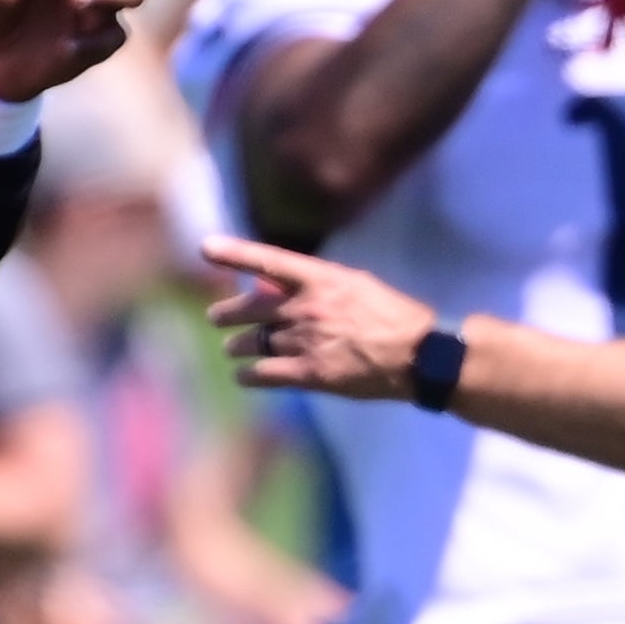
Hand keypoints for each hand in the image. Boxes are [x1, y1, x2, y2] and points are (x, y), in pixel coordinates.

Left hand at [202, 235, 436, 399]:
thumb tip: (279, 287)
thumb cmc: (394, 316)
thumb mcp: (357, 286)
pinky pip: (262, 373)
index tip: (205, 247)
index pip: (270, 261)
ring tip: (233, 349)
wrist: (419, 355)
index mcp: (322, 279)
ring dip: (237, 346)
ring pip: (251, 342)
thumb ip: (318, 286)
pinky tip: (245, 376)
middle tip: (217, 317)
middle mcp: (306, 307)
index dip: (236, 253)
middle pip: (249, 309)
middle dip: (227, 313)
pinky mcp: (308, 373)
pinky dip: (248, 375)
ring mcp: (304, 341)